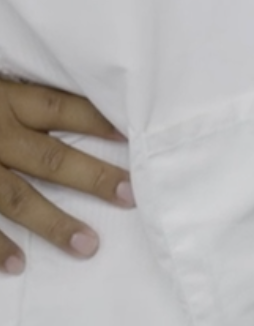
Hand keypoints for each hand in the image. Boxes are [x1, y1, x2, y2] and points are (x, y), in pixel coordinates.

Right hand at [0, 79, 133, 276]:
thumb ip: (24, 94)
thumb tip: (78, 101)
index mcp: (2, 100)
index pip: (61, 108)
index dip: (97, 121)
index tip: (134, 137)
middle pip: (49, 157)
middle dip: (91, 178)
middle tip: (129, 196)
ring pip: (14, 198)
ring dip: (52, 223)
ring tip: (87, 245)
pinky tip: (17, 264)